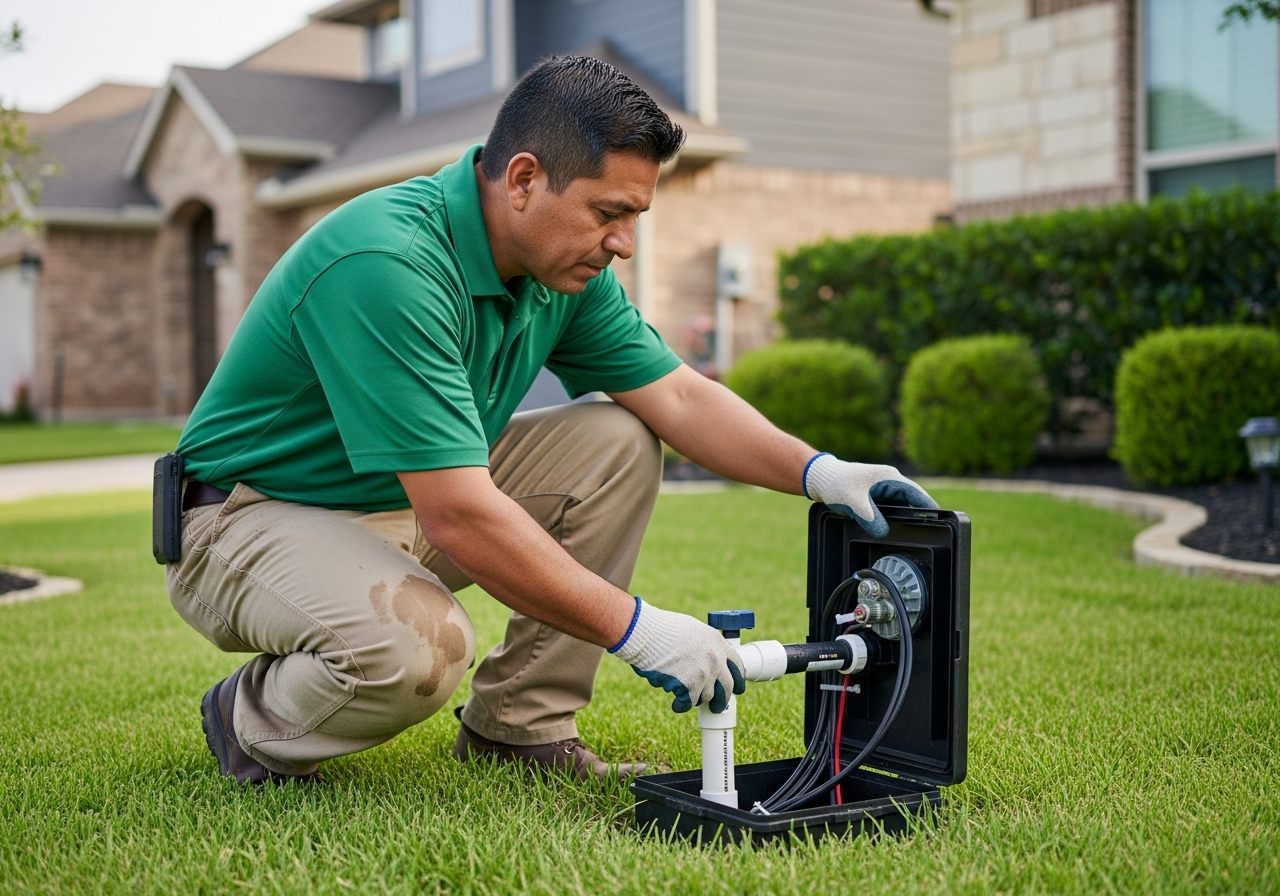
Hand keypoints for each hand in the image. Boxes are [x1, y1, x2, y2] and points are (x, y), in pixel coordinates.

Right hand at [608, 598, 745, 712]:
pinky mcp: (689, 686)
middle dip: (721, 700)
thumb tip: (705, 659)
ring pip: (705, 696)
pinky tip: (676, 705)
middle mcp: (715, 658)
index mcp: (717, 642)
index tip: (736, 687)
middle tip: (716, 706)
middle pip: (727, 687)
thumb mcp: (692, 630)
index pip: (737, 665)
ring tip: (684, 696)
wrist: (646, 633)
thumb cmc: (662, 629)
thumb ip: (704, 645)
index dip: (737, 679)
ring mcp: (703, 673)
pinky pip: (688, 703)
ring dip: (696, 699)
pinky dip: (681, 706)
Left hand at [803, 452, 937, 537]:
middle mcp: (890, 481)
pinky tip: (893, 528)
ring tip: (914, 533)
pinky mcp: (875, 495)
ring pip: (901, 506)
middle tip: (929, 532)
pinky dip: (893, 517)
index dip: (929, 508)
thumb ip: (871, 519)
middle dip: (919, 516)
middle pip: (912, 501)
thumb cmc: (837, 484)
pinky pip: (890, 508)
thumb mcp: (855, 504)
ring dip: (905, 517)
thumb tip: (884, 532)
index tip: (941, 521)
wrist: (821, 478)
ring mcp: (883, 488)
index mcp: (890, 478)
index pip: (917, 495)